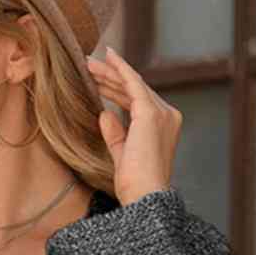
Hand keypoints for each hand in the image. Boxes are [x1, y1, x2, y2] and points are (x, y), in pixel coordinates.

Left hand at [86, 46, 181, 205]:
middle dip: (111, 77)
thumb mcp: (122, 155)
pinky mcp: (150, 113)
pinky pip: (133, 83)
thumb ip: (116, 134)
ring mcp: (161, 113)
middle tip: (88, 65)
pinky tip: (109, 58)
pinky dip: (121, 69)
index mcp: (163, 127)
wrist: (144, 196)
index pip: (137, 102)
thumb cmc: (135, 185)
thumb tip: (105, 114)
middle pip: (135, 90)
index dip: (118, 89)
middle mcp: (167, 116)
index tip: (100, 78)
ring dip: (110, 72)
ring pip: (132, 84)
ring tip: (88, 63)